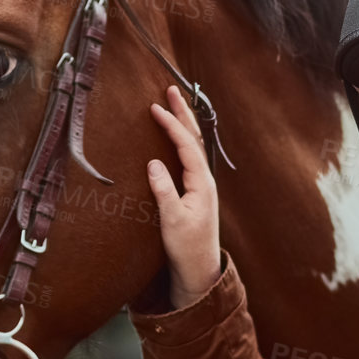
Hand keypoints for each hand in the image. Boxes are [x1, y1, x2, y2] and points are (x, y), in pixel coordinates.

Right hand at [146, 85, 221, 308]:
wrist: (199, 269)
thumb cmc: (185, 247)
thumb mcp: (171, 220)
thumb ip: (164, 191)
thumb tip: (153, 163)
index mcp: (202, 184)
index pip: (187, 146)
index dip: (172, 125)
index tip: (155, 107)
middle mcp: (205, 180)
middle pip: (195, 139)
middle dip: (183, 113)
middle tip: (172, 89)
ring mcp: (201, 185)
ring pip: (193, 146)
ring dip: (184, 123)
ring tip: (173, 103)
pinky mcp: (195, 192)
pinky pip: (189, 157)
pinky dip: (182, 140)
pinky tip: (175, 136)